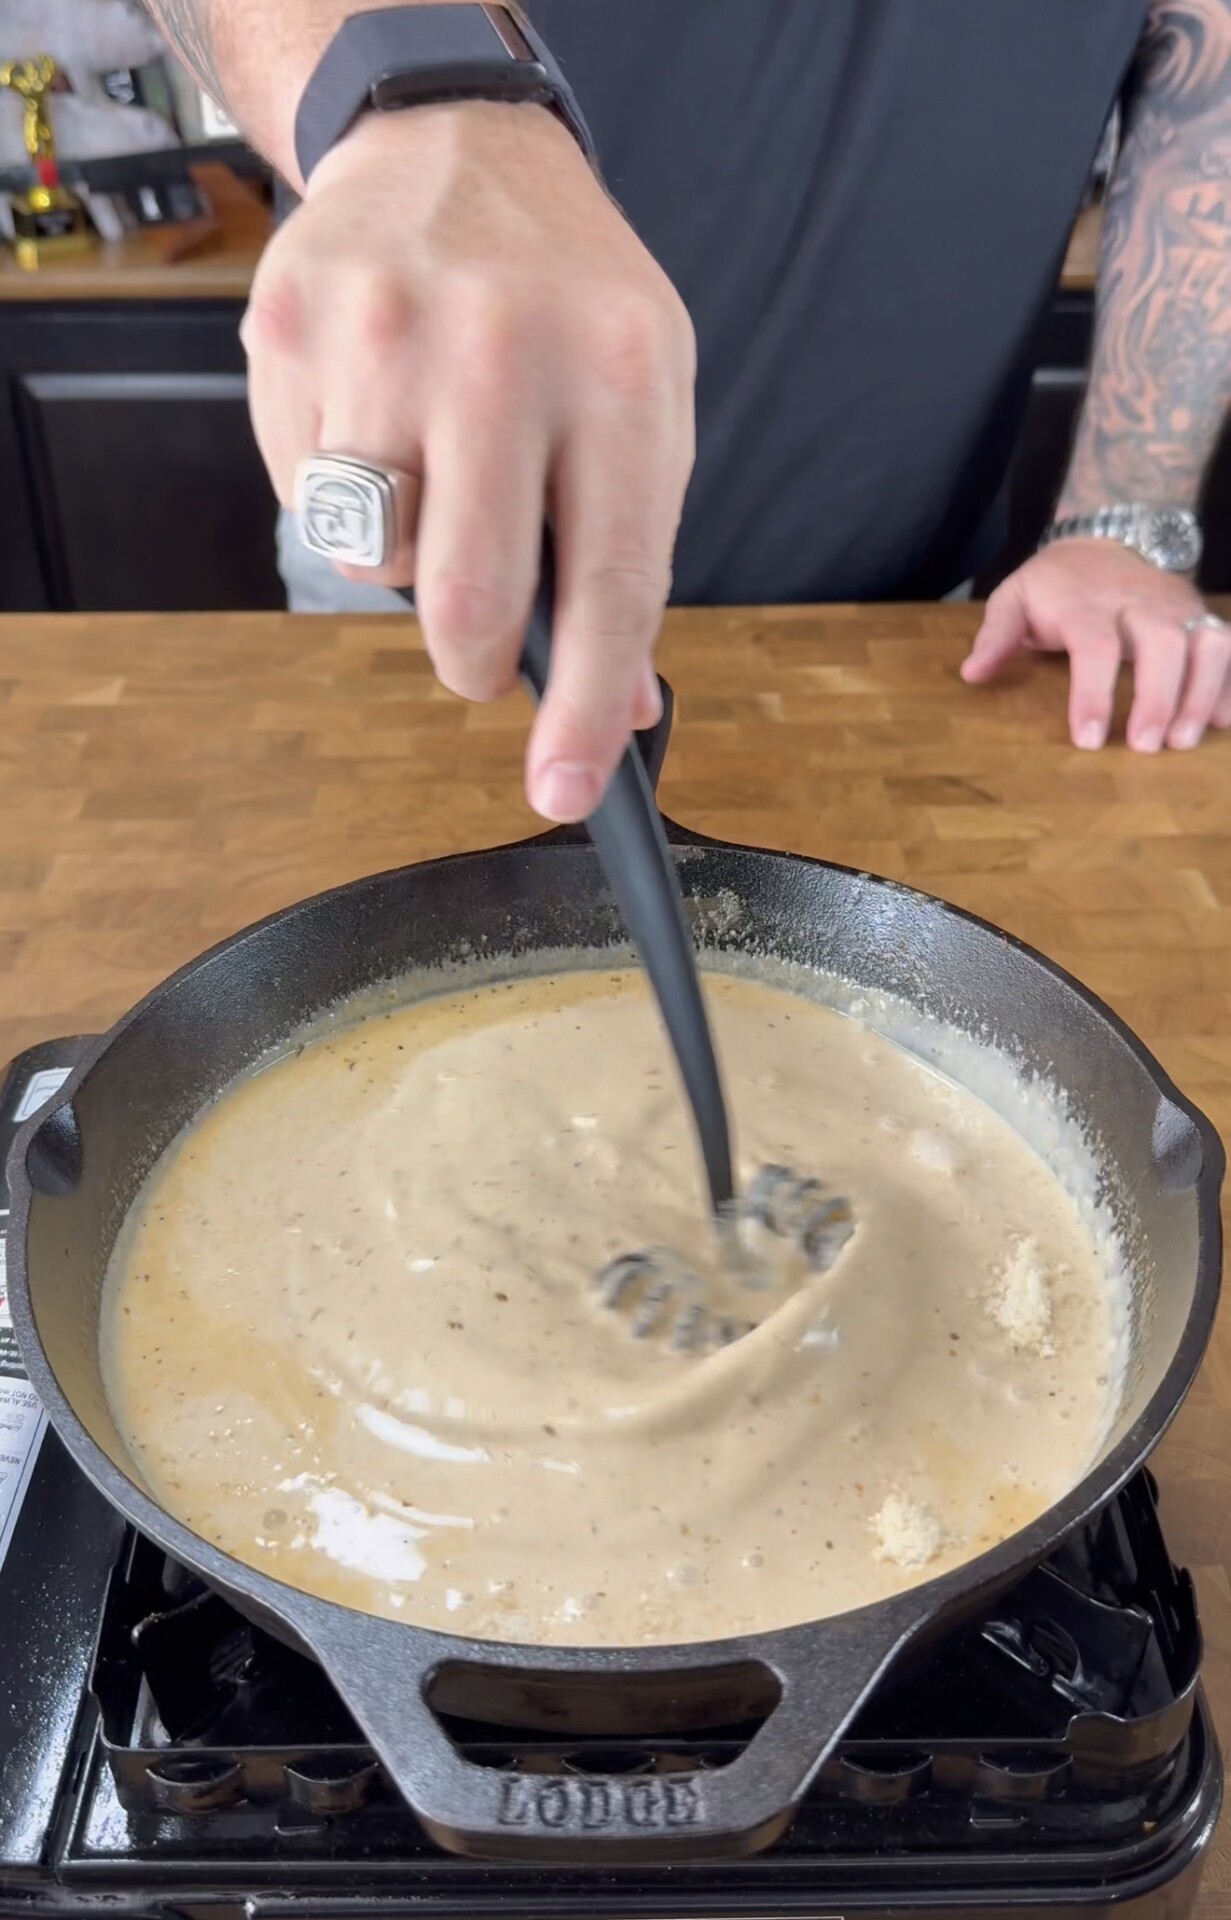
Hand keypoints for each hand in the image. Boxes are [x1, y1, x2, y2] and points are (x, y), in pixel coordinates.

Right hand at [242, 101, 695, 820]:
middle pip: (465, 598)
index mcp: (619, 375)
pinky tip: (379, 423)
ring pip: (372, 559)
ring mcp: (384, 333)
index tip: (563, 793)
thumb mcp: (642, 406)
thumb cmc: (565, 300)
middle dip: (473, 662)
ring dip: (404, 559)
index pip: (606, 586)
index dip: (580, 711)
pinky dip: (344, 499)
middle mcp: (502, 349)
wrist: (454, 150)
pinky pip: (305, 500)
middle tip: (482, 645)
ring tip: (434, 474)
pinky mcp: (292, 331)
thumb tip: (618, 709)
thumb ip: (629, 557)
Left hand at [961, 539, 1230, 750]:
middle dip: (1158, 697)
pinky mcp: (1201, 616)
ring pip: (1206, 642)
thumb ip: (996, 635)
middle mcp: (1140, 604)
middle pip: (1162, 643)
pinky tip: (1224, 722)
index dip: (1092, 694)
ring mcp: (1177, 608)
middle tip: (1146, 747)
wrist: (1107, 537)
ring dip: (1202, 692)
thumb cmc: (1057, 583)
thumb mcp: (1015, 597)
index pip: (1095, 648)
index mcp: (1087, 604)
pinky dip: (1230, 683)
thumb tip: (972, 674)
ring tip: (1184, 741)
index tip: (1088, 740)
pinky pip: (1228, 644)